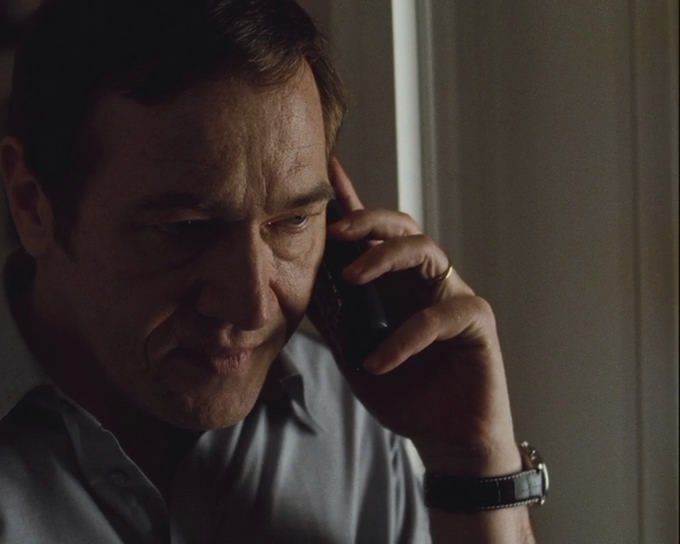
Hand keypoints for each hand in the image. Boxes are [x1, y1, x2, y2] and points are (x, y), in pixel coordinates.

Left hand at [323, 158, 520, 475]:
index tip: (327, 169)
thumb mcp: (353, 353)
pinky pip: (438, 314)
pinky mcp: (476, 322)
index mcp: (396, 285)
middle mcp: (426, 282)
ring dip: (385, 258)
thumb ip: (333, 319)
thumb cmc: (404, 393)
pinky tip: (376, 361)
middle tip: (337, 231)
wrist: (447, 440)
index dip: (352, 201)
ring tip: (351, 279)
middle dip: (369, 220)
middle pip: (404, 227)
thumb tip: (295, 289)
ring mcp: (454, 296)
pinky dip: (402, 338)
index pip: (373, 235)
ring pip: (427, 251)